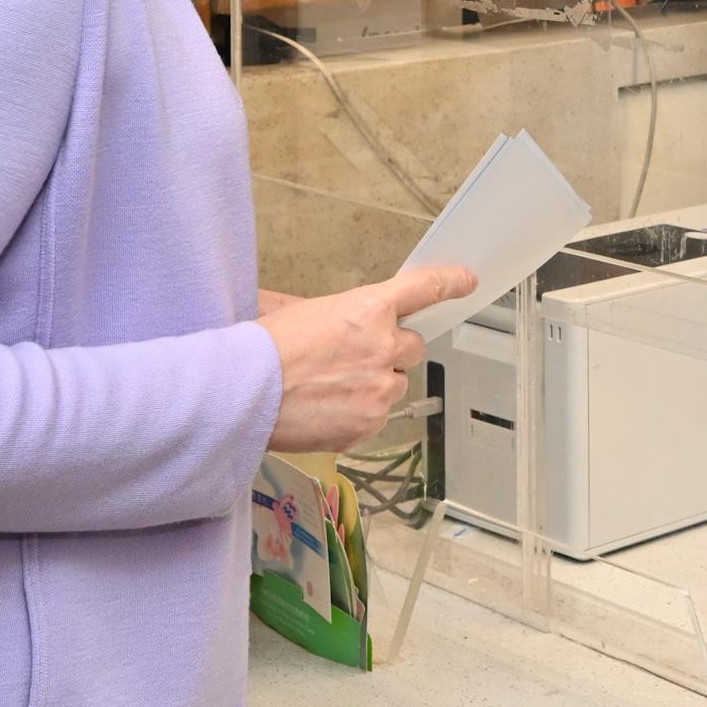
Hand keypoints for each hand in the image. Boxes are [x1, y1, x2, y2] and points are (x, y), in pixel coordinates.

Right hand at [263, 265, 474, 453]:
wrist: (242, 393)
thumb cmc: (261, 347)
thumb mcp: (297, 310)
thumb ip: (334, 313)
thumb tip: (336, 320)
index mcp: (369, 309)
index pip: (425, 289)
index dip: (449, 284)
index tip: (465, 281)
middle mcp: (385, 348)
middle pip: (413, 347)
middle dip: (390, 350)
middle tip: (352, 357)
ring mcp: (380, 390)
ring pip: (395, 384)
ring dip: (375, 384)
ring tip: (330, 386)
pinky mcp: (369, 425)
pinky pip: (377, 416)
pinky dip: (359, 413)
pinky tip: (325, 408)